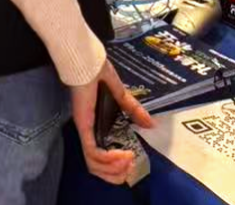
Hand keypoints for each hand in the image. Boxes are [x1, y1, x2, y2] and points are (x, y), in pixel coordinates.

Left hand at [71, 60, 154, 185]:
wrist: (88, 61)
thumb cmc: (98, 72)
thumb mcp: (120, 95)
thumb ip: (133, 109)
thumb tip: (151, 124)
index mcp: (96, 125)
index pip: (100, 157)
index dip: (116, 167)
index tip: (132, 161)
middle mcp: (89, 131)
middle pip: (96, 167)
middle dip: (116, 174)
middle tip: (131, 167)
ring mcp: (85, 129)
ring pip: (93, 164)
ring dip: (113, 169)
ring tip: (128, 161)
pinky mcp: (84, 125)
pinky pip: (92, 152)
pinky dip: (108, 159)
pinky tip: (123, 155)